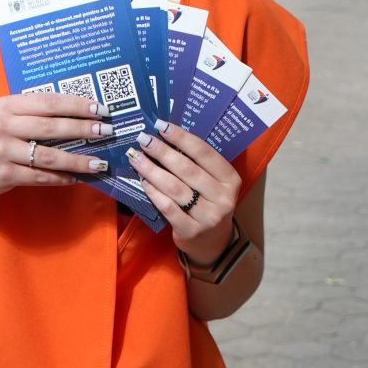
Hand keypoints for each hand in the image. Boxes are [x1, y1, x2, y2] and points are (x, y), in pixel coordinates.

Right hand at [0, 87, 111, 200]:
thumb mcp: (3, 115)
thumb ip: (32, 111)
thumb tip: (77, 112)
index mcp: (7, 105)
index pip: (50, 101)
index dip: (78, 105)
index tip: (101, 109)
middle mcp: (2, 125)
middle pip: (52, 127)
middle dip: (84, 129)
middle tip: (107, 132)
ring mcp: (2, 151)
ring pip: (50, 155)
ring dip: (78, 160)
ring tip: (99, 162)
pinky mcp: (3, 174)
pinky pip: (40, 176)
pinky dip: (61, 177)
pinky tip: (77, 178)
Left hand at [126, 119, 241, 261]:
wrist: (213, 242)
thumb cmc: (209, 203)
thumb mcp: (213, 183)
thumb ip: (197, 164)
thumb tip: (167, 136)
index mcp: (230, 179)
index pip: (205, 153)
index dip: (182, 137)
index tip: (161, 125)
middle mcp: (223, 198)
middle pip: (188, 169)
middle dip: (162, 151)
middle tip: (143, 139)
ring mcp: (208, 216)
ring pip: (175, 188)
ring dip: (152, 171)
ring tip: (136, 158)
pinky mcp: (191, 231)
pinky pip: (168, 207)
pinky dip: (153, 192)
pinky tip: (143, 181)